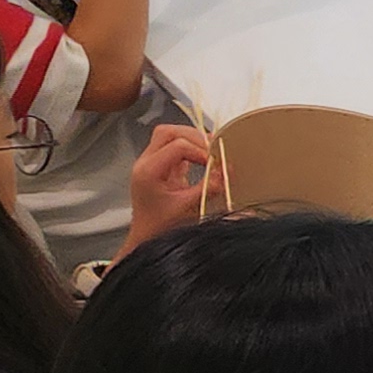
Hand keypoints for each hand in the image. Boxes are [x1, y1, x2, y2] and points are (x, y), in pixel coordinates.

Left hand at [124, 124, 211, 246]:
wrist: (145, 240)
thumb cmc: (160, 228)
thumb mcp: (188, 208)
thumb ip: (208, 188)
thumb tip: (226, 171)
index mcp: (148, 171)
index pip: (178, 146)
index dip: (201, 151)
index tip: (216, 163)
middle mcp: (145, 163)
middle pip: (169, 132)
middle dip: (195, 137)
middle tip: (214, 151)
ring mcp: (150, 163)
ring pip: (170, 136)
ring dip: (192, 140)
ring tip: (209, 154)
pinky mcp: (159, 167)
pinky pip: (173, 147)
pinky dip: (190, 149)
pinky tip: (202, 160)